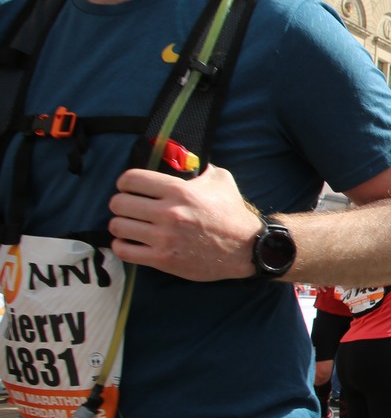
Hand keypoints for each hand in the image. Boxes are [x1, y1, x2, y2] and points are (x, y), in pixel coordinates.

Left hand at [108, 164, 258, 280]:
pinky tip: (131, 242)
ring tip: (130, 225)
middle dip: (121, 204)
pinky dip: (122, 245)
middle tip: (130, 208)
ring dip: (121, 225)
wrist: (246, 248)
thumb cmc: (232, 213)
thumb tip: (183, 158)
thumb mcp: (221, 181)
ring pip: (118, 226)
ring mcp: (165, 238)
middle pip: (119, 203)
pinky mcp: (163, 259)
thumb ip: (200, 168)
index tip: (129, 188)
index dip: (125, 183)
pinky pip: (124, 250)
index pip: (131, 180)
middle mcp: (169, 213)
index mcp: (179, 191)